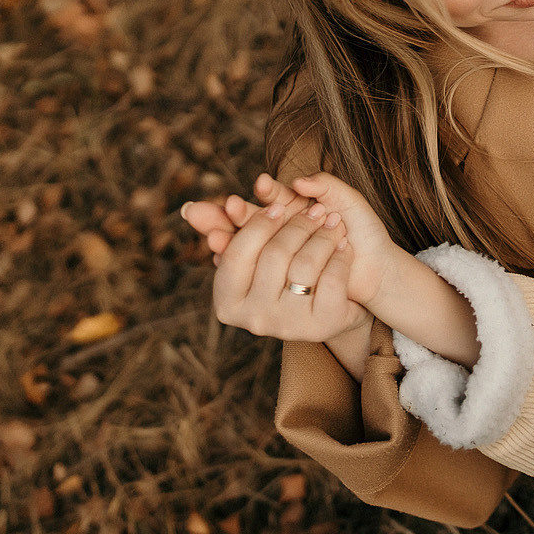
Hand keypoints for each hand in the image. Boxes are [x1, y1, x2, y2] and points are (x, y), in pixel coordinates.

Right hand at [179, 173, 395, 343]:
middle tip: (317, 210)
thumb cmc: (293, 265)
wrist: (343, 300)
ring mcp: (286, 326)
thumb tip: (189, 209)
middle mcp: (253, 318)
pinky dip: (341, 256)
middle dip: (299, 225)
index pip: (237, 254)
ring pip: (304, 264)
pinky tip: (344, 246)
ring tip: (333, 222)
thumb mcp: (262, 244)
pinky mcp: (320, 326)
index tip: (277, 206)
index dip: (257, 225)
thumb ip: (230, 224)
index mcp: (228, 300)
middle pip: (274, 256)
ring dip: (323, 236)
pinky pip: (332, 279)